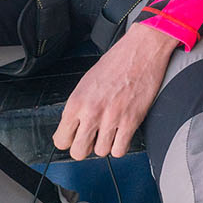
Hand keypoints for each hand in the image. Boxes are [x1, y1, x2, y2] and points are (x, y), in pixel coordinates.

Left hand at [53, 23, 176, 158]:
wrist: (142, 50)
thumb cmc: (117, 61)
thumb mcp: (87, 81)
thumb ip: (78, 105)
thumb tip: (72, 126)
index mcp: (77, 101)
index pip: (61, 140)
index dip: (68, 140)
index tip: (75, 137)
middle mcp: (92, 112)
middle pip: (78, 152)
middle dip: (85, 147)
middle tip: (92, 137)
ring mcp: (112, 118)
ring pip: (101, 152)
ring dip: (105, 144)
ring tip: (110, 130)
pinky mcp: (131, 121)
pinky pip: (120, 150)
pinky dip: (121, 146)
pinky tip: (122, 133)